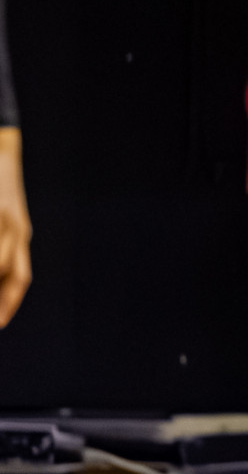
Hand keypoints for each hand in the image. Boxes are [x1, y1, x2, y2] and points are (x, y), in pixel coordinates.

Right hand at [0, 129, 31, 327]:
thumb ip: (4, 245)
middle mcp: (16, 228)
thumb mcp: (5, 217)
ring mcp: (3, 217)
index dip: (10, 303)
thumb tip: (1, 275)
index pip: (19, 277)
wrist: (2, 148)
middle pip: (7, 272)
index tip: (1, 324)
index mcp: (20, 234)